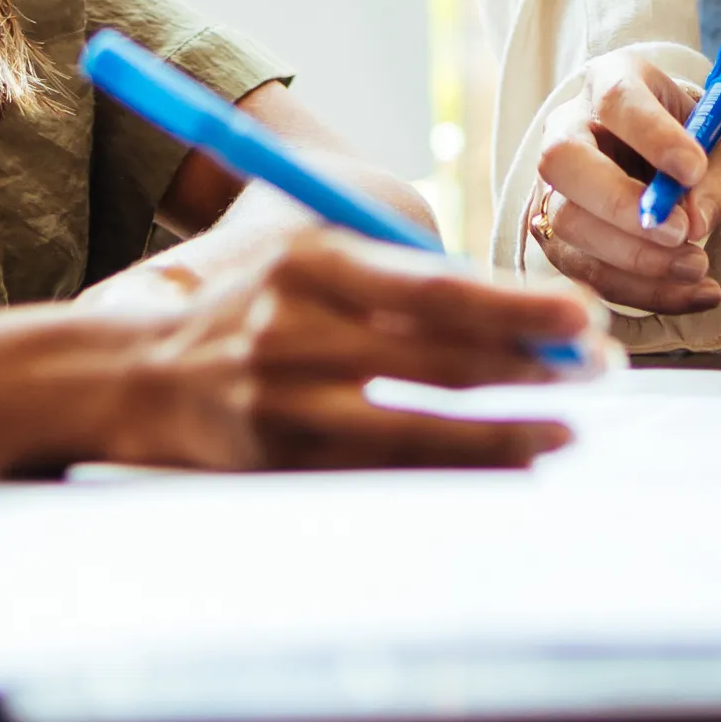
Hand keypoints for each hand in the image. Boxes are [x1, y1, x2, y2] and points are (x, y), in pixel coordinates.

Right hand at [80, 225, 595, 470]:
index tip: (580, 315)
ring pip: (414, 426)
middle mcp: (296, 326)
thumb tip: (506, 303)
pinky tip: (500, 470)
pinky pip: (378, 473)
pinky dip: (446, 474)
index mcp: (311, 259)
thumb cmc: (238, 297)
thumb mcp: (298, 248)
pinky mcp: (274, 459)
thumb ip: (385, 263)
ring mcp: (283, 400)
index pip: (432, 286)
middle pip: (434, 356)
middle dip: (529, 366)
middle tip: (598, 369)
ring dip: (502, 432)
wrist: (122, 369)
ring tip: (566, 432)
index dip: (514, 304)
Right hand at [524, 46, 720, 313]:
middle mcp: (567, 128)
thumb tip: (696, 224)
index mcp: (610, 83)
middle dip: (622, 204)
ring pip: (567, 222)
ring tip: (698, 266)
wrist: (656, 158)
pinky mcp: (553, 234)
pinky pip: (583, 270)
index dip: (653, 136)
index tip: (694, 169)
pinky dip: (641, 291)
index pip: (617, 101)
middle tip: (682, 232)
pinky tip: (692, 294)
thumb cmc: (688, 143)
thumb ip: (714, 179)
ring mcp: (551, 183)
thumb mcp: (717, 145)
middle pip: (564, 160)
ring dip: (635, 258)